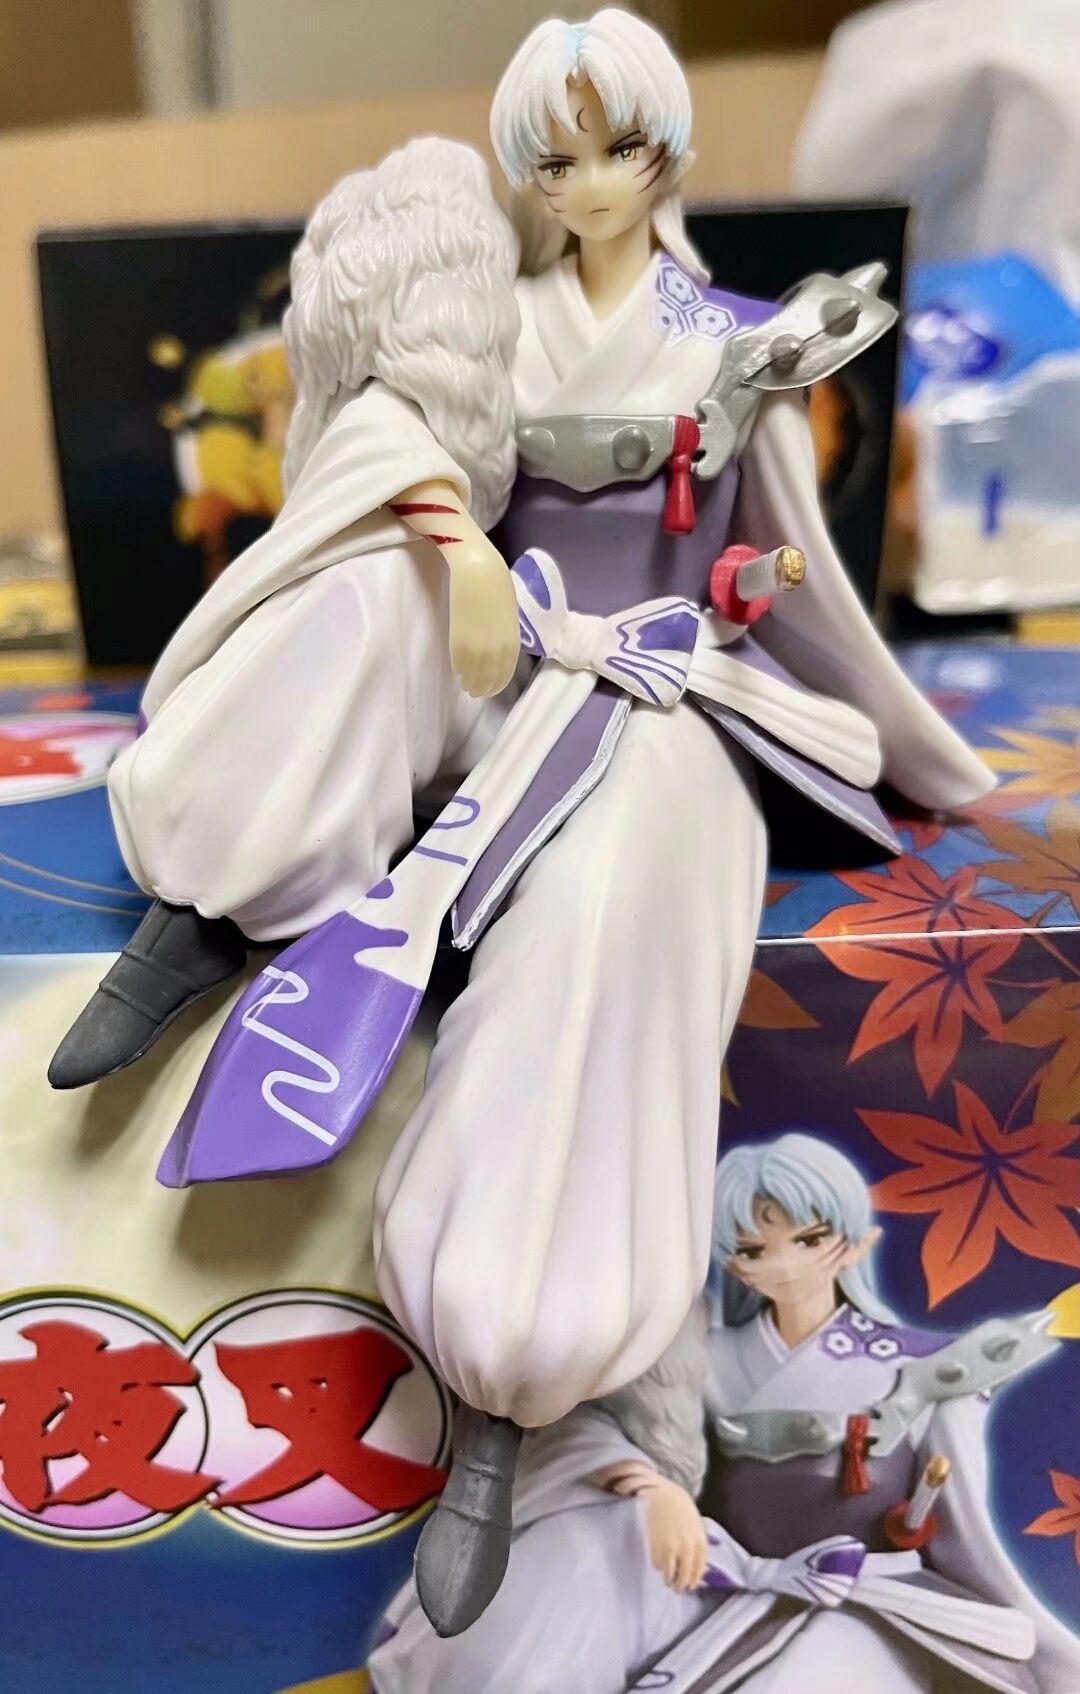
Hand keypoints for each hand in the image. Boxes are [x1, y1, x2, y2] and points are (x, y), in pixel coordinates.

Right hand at [448, 538, 520, 698]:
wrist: (480, 574)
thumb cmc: (498, 587)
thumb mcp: (509, 616)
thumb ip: (505, 635)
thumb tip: (499, 646)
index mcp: (511, 644)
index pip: (505, 673)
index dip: (496, 684)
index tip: (490, 689)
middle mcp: (496, 651)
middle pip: (489, 679)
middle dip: (482, 689)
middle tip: (476, 692)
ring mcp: (477, 648)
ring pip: (473, 676)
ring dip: (470, 684)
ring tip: (466, 687)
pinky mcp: (459, 641)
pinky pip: (459, 664)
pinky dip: (459, 670)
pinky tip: (458, 672)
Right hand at [643, 1479, 708, 1593]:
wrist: (665, 1496)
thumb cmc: (683, 1511)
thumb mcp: (697, 1530)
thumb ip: (699, 1551)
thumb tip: (701, 1574)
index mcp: (700, 1544)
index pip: (698, 1573)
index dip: (693, 1582)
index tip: (689, 1586)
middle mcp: (687, 1549)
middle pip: (684, 1578)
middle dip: (680, 1586)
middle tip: (676, 1587)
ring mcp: (671, 1549)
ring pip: (669, 1576)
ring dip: (668, 1580)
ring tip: (667, 1578)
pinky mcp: (656, 1547)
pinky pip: (657, 1565)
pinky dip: (658, 1566)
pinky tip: (660, 1560)